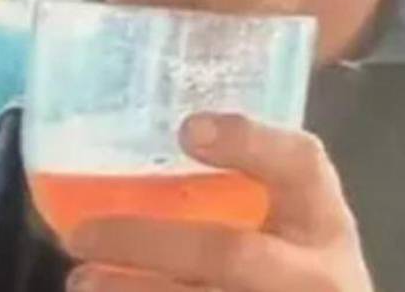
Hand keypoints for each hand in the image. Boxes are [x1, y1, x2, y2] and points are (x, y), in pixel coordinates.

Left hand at [65, 113, 372, 291]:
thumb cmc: (289, 267)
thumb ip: (230, 184)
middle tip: (83, 234)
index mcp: (322, 221)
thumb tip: (144, 138)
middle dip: (148, 242)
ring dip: (133, 288)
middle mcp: (317, 273)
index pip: (302, 165)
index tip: (187, 129)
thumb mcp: (285, 222)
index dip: (248, 142)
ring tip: (82, 278)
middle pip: (231, 253)